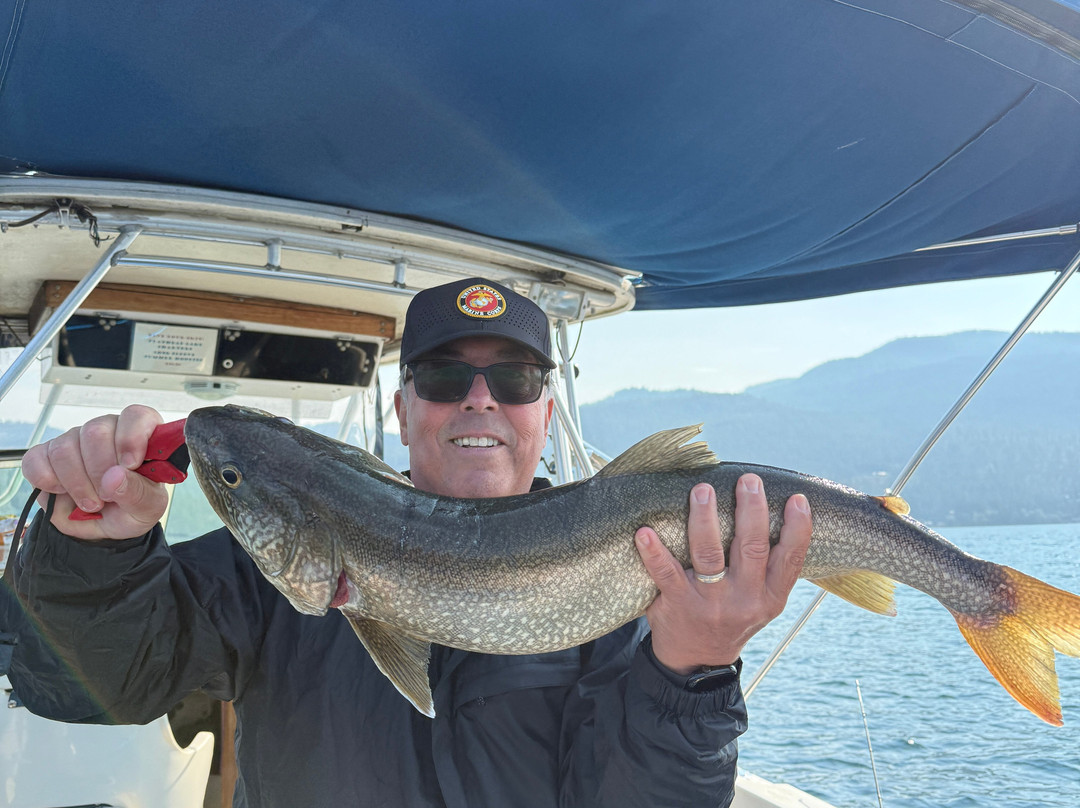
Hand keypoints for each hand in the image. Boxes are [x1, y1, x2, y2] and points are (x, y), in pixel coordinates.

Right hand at [21, 405, 169, 539]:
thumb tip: (114, 477)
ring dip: (77, 484)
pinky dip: (47, 481)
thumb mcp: (148, 507)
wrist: (106, 526)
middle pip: (95, 432)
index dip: (131, 438)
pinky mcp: (45, 455)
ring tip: (91, 502)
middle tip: (107, 497)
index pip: (136, 416)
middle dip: (100, 472)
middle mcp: (107, 430)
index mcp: (140, 436)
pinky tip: (62, 492)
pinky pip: (36, 459)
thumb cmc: (132, 508)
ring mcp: (75, 440)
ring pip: (64, 448)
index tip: (130, 465)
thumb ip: (137, 492)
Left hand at [634, 474, 810, 673]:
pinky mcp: (677, 604)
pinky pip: (665, 574)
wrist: (698, 659)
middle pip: (751, 548)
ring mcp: (709, 603)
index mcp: (770, 597)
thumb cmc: (732, 615)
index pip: (791, 561)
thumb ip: (769, 567)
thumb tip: (772, 508)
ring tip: (702, 490)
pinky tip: (645, 532)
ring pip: (709, 555)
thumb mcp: (762, 601)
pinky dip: (654, 552)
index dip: (797, 530)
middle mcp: (744, 600)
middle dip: (751, 510)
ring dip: (705, 519)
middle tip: (748, 480)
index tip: (797, 499)